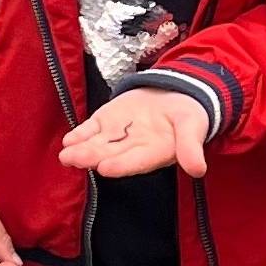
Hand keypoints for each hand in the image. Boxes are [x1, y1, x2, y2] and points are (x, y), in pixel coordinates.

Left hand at [59, 89, 209, 178]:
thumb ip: (191, 146)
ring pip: (96, 145)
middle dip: (92, 158)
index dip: (121, 165)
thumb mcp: (194, 127)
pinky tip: (68, 140)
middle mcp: (132, 149)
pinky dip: (79, 135)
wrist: (174, 96)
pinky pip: (90, 131)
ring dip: (80, 150)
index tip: (106, 168)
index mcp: (154, 153)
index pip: (135, 162)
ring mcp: (116, 137)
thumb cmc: (187, 116)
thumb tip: (199, 169)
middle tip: (74, 160)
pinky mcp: (105, 123)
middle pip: (111, 155)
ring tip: (66, 154)